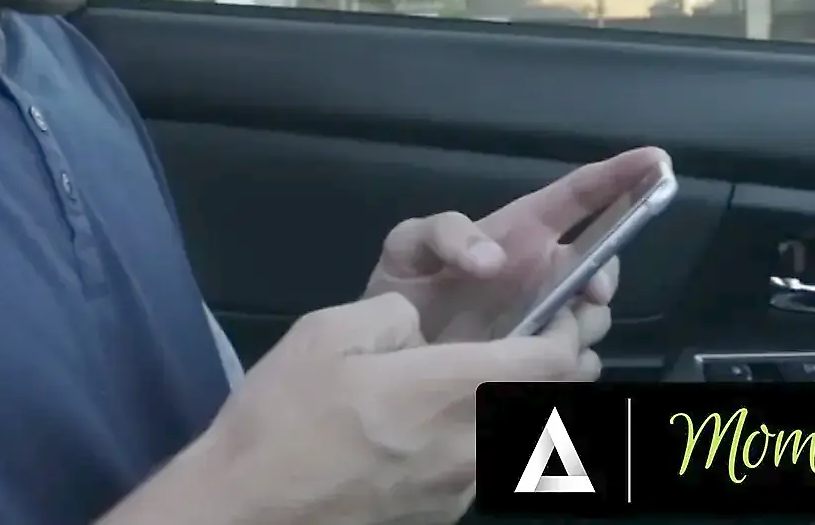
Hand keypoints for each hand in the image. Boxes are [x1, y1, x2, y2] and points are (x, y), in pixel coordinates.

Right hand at [192, 292, 596, 524]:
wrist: (247, 511)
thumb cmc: (283, 418)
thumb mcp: (327, 334)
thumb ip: (391, 314)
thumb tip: (419, 321)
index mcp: (449, 392)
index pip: (552, 362)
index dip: (567, 332)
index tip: (561, 310)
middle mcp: (471, 447)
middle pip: (554, 405)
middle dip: (561, 368)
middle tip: (544, 338)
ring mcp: (460, 490)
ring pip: (522, 439)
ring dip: (527, 404)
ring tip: (497, 376)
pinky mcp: (443, 516)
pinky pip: (485, 467)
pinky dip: (489, 438)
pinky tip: (447, 423)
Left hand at [364, 146, 667, 343]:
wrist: (386, 355)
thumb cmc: (402, 289)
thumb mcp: (409, 245)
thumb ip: (445, 234)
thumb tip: (495, 261)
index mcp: (523, 233)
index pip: (581, 195)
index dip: (621, 175)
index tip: (657, 162)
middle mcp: (545, 274)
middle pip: (603, 265)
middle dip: (607, 275)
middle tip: (589, 291)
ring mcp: (547, 318)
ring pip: (595, 320)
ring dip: (583, 326)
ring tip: (546, 336)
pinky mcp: (542, 362)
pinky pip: (578, 366)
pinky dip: (571, 366)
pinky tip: (543, 368)